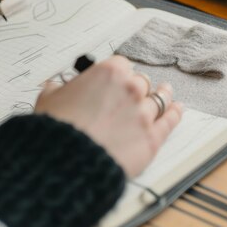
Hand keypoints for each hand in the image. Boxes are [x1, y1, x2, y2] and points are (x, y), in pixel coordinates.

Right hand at [34, 56, 182, 176]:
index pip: (121, 65)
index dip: (117, 74)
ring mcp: (144, 114)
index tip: (113, 81)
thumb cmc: (58, 129)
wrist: (67, 160)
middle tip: (131, 92)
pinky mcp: (151, 138)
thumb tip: (54, 86)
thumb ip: (57, 88)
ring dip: (161, 95)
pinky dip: (175, 113)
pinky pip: (169, 121)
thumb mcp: (49, 99)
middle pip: (141, 82)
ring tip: (165, 92)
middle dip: (135, 87)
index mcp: (108, 73)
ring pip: (159, 99)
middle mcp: (131, 89)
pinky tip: (177, 108)